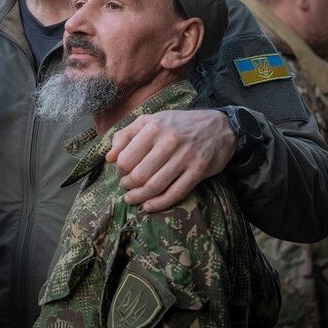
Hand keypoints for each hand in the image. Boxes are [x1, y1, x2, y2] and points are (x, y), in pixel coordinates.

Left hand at [107, 109, 236, 211]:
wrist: (218, 126)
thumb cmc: (177, 124)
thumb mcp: (150, 121)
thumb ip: (125, 136)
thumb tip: (109, 158)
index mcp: (153, 128)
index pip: (126, 159)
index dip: (120, 170)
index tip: (121, 173)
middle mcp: (169, 142)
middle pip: (139, 175)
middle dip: (128, 186)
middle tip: (126, 188)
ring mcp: (185, 157)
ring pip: (155, 186)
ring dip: (140, 197)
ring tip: (132, 199)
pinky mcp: (198, 170)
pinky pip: (175, 192)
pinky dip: (160, 203)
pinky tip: (149, 207)